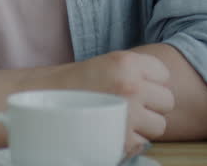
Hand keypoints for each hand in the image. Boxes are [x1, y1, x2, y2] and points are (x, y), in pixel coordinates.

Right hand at [41, 50, 173, 157]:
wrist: (39, 102)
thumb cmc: (73, 84)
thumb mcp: (107, 64)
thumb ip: (136, 72)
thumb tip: (163, 87)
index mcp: (127, 63)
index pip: (164, 75)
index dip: (152, 82)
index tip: (137, 86)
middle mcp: (131, 87)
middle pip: (167, 101)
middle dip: (152, 105)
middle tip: (130, 105)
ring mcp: (128, 115)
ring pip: (160, 125)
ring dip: (145, 125)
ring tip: (121, 119)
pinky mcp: (121, 141)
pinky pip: (144, 143)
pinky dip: (131, 141)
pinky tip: (112, 132)